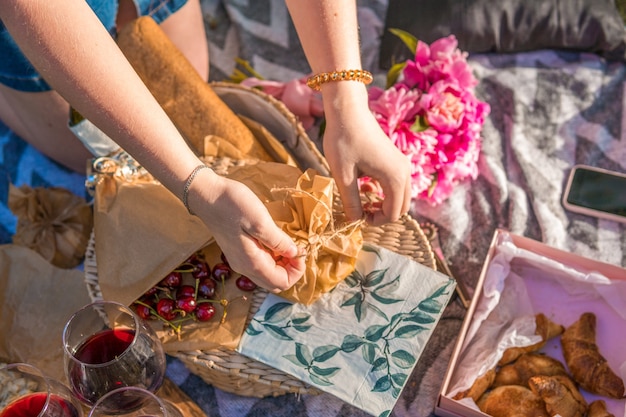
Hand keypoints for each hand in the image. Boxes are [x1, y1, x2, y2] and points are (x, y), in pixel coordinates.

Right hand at [187, 168, 305, 291]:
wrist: (206, 195)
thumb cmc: (232, 204)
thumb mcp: (259, 220)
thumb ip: (278, 241)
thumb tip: (296, 253)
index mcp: (252, 263)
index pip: (282, 283)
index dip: (297, 270)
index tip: (300, 249)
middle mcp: (245, 268)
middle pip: (275, 283)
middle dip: (291, 269)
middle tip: (296, 247)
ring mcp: (240, 261)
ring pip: (268, 275)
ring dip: (282, 263)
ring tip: (286, 241)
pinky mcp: (238, 253)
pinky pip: (260, 265)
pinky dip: (272, 257)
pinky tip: (274, 239)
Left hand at [322, 85, 411, 224]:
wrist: (348, 110)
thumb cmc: (343, 140)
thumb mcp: (343, 175)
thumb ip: (351, 202)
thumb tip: (354, 222)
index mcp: (395, 178)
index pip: (393, 214)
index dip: (375, 221)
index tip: (356, 217)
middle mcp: (404, 172)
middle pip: (401, 207)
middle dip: (381, 214)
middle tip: (359, 212)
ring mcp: (402, 164)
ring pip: (400, 196)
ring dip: (383, 203)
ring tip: (360, 199)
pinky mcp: (395, 159)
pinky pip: (396, 185)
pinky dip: (384, 191)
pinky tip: (364, 186)